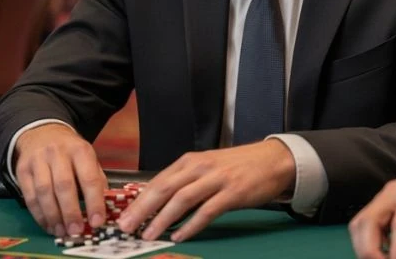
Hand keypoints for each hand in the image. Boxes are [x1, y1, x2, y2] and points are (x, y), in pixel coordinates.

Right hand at [14, 123, 107, 237]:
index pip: (89, 178)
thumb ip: (96, 178)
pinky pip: (29, 196)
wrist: (42, 133)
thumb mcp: (87, 157)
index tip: (97, 221)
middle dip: (71, 212)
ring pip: (44, 192)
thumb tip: (103, 206)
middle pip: (64, 185)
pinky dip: (39, 214)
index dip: (94, 202)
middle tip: (76, 231)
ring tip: (61, 231)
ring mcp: (38, 160)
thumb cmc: (70, 151)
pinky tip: (48, 225)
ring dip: (53, 216)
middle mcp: (58, 153)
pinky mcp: (22, 170)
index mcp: (80, 150)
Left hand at [117, 139, 295, 241]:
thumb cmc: (238, 166)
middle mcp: (200, 167)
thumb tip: (159, 202)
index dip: (139, 200)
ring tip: (148, 235)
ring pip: (182, 199)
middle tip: (127, 227)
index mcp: (191, 161)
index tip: (123, 216)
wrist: (273, 159)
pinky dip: (191, 225)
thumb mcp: (207, 167)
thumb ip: (185, 181)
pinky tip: (180, 236)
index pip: (158, 180)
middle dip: (143, 209)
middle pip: (165, 188)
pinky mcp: (232, 192)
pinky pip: (207, 211)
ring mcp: (217, 179)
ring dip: (162, 219)